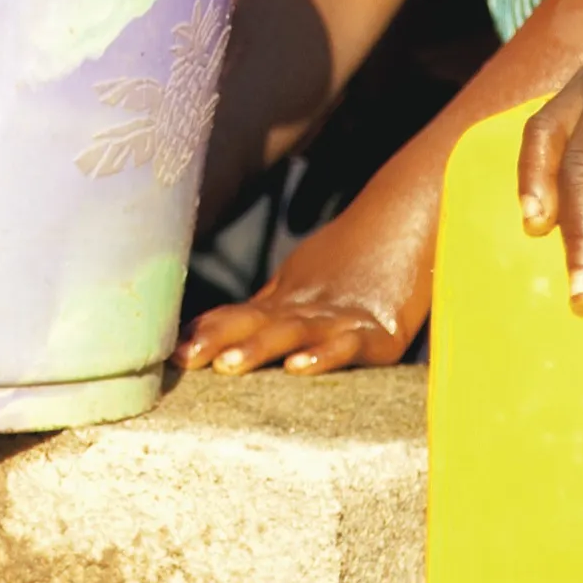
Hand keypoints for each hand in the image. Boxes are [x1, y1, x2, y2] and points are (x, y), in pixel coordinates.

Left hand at [176, 196, 425, 373]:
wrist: (416, 216)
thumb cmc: (357, 260)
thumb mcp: (305, 285)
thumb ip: (267, 311)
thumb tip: (213, 332)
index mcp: (288, 299)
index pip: (238, 315)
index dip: (204, 331)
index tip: (167, 352)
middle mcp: (307, 307)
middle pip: (256, 322)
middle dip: (217, 341)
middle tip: (183, 358)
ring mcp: (342, 318)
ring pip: (293, 332)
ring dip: (259, 348)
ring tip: (228, 365)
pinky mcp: (381, 334)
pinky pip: (348, 346)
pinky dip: (324, 355)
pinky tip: (300, 366)